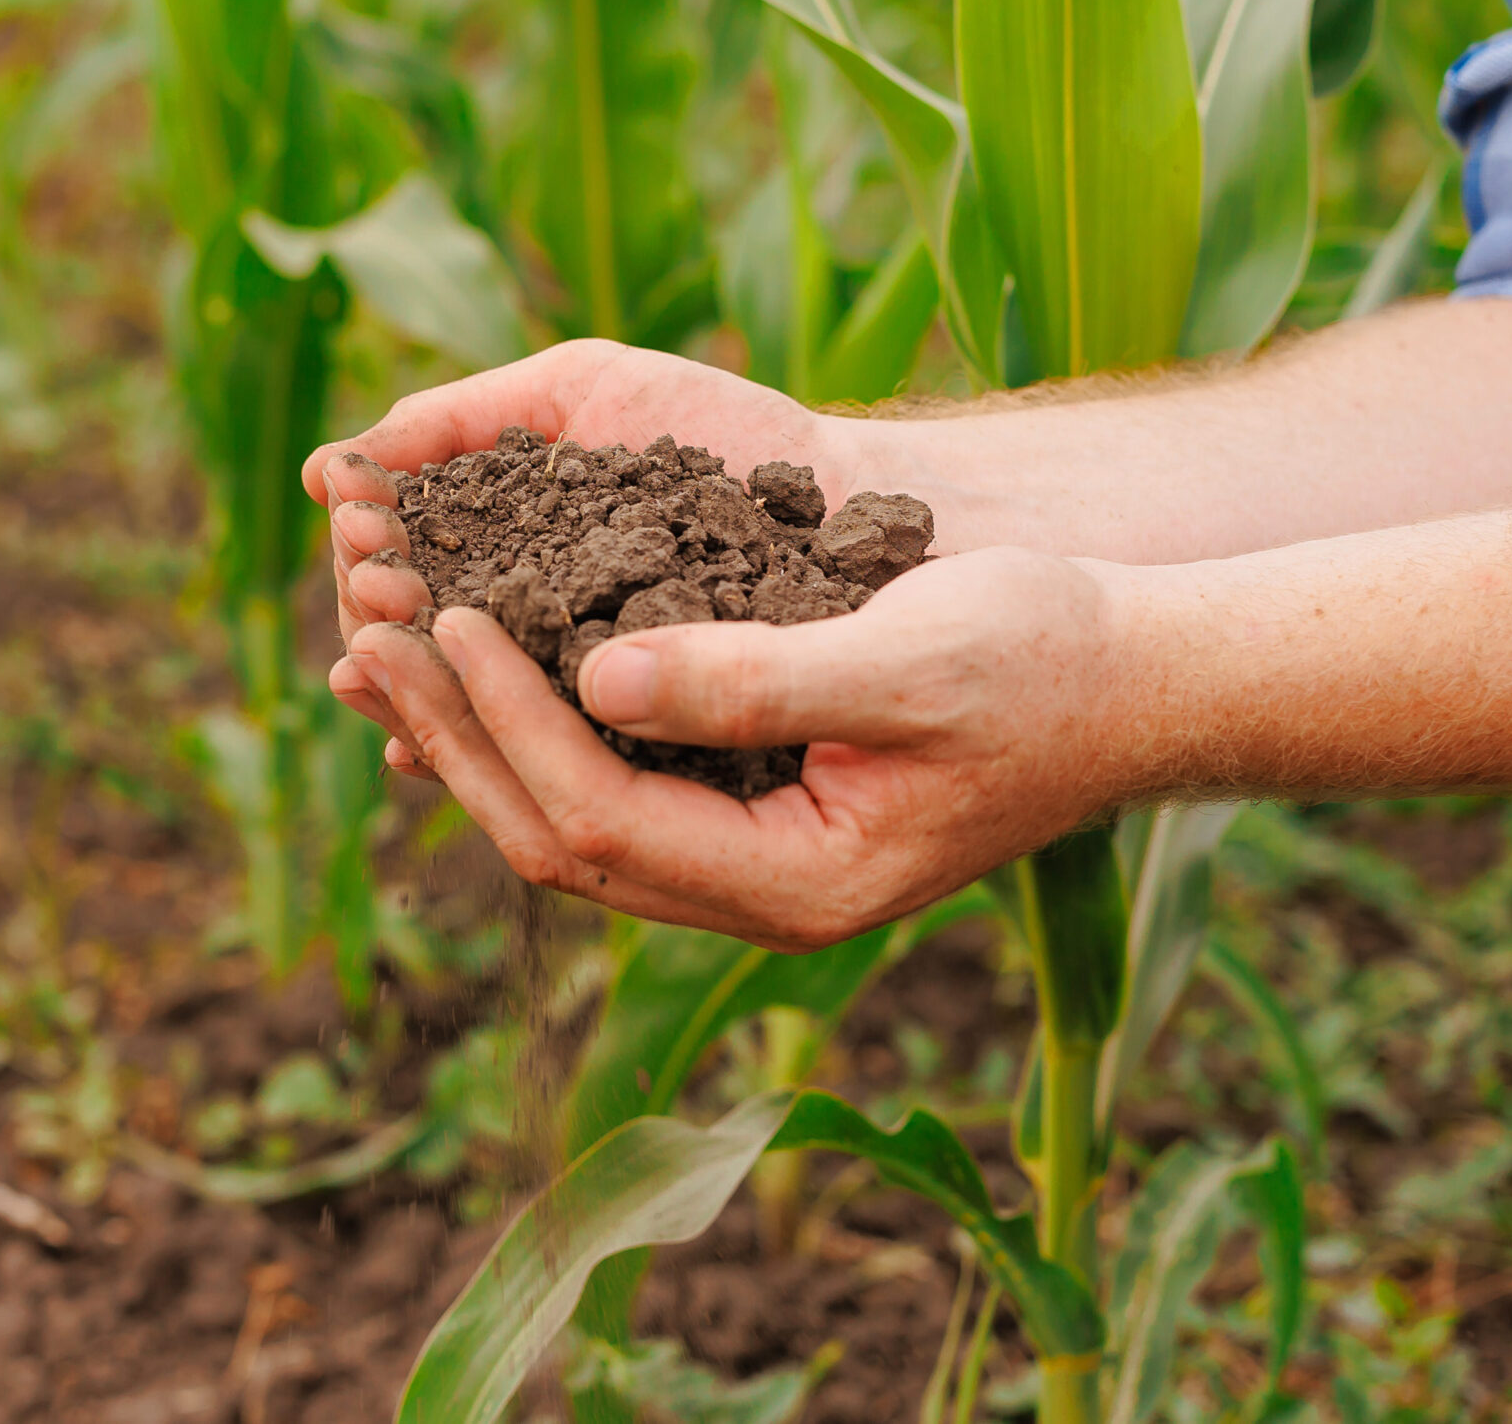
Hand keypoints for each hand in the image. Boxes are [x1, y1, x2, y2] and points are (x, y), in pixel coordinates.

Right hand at [306, 341, 870, 748]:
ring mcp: (592, 708)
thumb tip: (319, 475)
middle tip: (374, 606)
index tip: (359, 548)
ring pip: (485, 724)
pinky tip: (465, 755)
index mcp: (511, 562)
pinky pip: (563, 780)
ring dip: (431, 701)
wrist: (871, 495)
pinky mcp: (649, 768)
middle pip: (431, 655)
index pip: (407, 580)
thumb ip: (464, 418)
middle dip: (394, 632)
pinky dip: (509, 762)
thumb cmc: (734, 434)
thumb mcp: (589, 393)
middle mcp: (537, 642)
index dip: (373, 568)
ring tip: (392, 664)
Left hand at [333, 547, 1141, 950]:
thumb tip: (597, 670)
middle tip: (373, 631)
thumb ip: (756, 677)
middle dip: (458, 736)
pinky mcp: (759, 809)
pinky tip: (485, 657)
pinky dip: (535, 723)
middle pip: (560, 838)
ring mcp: (758, 862)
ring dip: (475, 736)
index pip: (600, 821)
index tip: (448, 616)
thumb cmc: (1047, 656)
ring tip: (389, 644)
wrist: (1138, 679)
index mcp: (800, 881)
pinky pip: (610, 785)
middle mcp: (763, 895)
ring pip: (572, 820)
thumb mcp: (908, 654)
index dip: (506, 722)